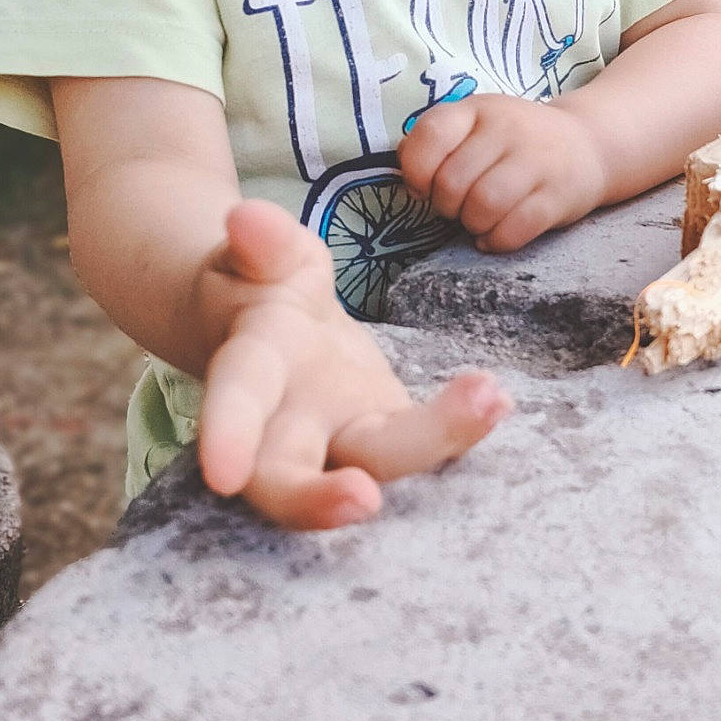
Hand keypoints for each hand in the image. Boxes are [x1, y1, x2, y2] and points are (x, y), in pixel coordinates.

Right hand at [195, 199, 511, 530]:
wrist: (261, 317)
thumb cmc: (254, 283)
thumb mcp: (253, 254)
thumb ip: (259, 244)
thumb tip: (248, 218)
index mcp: (248, 368)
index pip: (236, 401)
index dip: (227, 437)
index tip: (222, 476)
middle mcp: (288, 419)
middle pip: (287, 477)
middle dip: (313, 501)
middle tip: (361, 502)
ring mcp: (339, 434)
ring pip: (373, 461)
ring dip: (430, 442)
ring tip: (489, 399)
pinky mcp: (385, 431)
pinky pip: (424, 441)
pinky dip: (461, 427)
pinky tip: (498, 399)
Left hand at [396, 94, 609, 253]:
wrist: (588, 144)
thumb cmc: (514, 142)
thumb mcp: (475, 125)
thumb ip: (433, 143)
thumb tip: (409, 181)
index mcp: (477, 109)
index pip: (429, 137)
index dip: (416, 173)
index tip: (426, 186)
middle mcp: (508, 128)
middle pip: (452, 184)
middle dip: (447, 207)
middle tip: (460, 207)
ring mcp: (537, 161)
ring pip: (483, 207)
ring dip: (472, 225)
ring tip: (479, 221)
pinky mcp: (559, 196)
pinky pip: (514, 229)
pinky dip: (496, 241)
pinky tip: (496, 235)